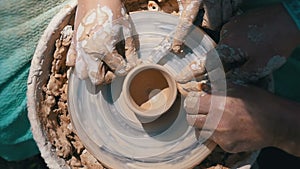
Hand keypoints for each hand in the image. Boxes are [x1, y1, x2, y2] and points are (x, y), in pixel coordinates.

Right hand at [66, 0, 138, 84]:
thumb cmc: (112, 11)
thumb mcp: (127, 31)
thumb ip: (130, 50)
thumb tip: (133, 63)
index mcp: (104, 48)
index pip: (119, 70)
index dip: (126, 69)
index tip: (128, 65)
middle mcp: (89, 53)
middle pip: (96, 80)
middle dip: (107, 77)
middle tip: (113, 69)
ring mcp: (79, 49)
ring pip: (82, 75)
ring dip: (92, 73)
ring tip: (100, 65)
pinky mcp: (73, 44)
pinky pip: (71, 62)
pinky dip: (79, 64)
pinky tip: (89, 58)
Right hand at [176, 3, 299, 94]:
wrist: (290, 18)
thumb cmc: (276, 42)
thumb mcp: (259, 66)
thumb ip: (239, 76)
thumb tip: (225, 84)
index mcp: (228, 47)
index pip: (207, 63)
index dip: (194, 73)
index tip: (182, 79)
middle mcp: (226, 35)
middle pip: (215, 55)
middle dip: (218, 66)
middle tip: (224, 73)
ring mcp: (232, 26)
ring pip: (223, 46)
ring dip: (229, 56)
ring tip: (244, 59)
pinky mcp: (238, 22)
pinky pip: (230, 37)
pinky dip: (235, 46)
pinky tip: (247, 49)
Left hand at [184, 84, 277, 152]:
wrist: (276, 123)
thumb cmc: (258, 102)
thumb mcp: (238, 88)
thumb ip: (217, 88)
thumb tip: (202, 86)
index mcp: (217, 104)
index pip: (190, 105)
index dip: (192, 102)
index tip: (195, 102)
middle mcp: (216, 121)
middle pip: (191, 120)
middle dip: (194, 115)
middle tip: (201, 112)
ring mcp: (221, 136)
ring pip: (201, 131)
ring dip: (204, 126)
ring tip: (215, 121)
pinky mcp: (227, 146)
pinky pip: (215, 141)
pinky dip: (218, 135)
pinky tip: (228, 129)